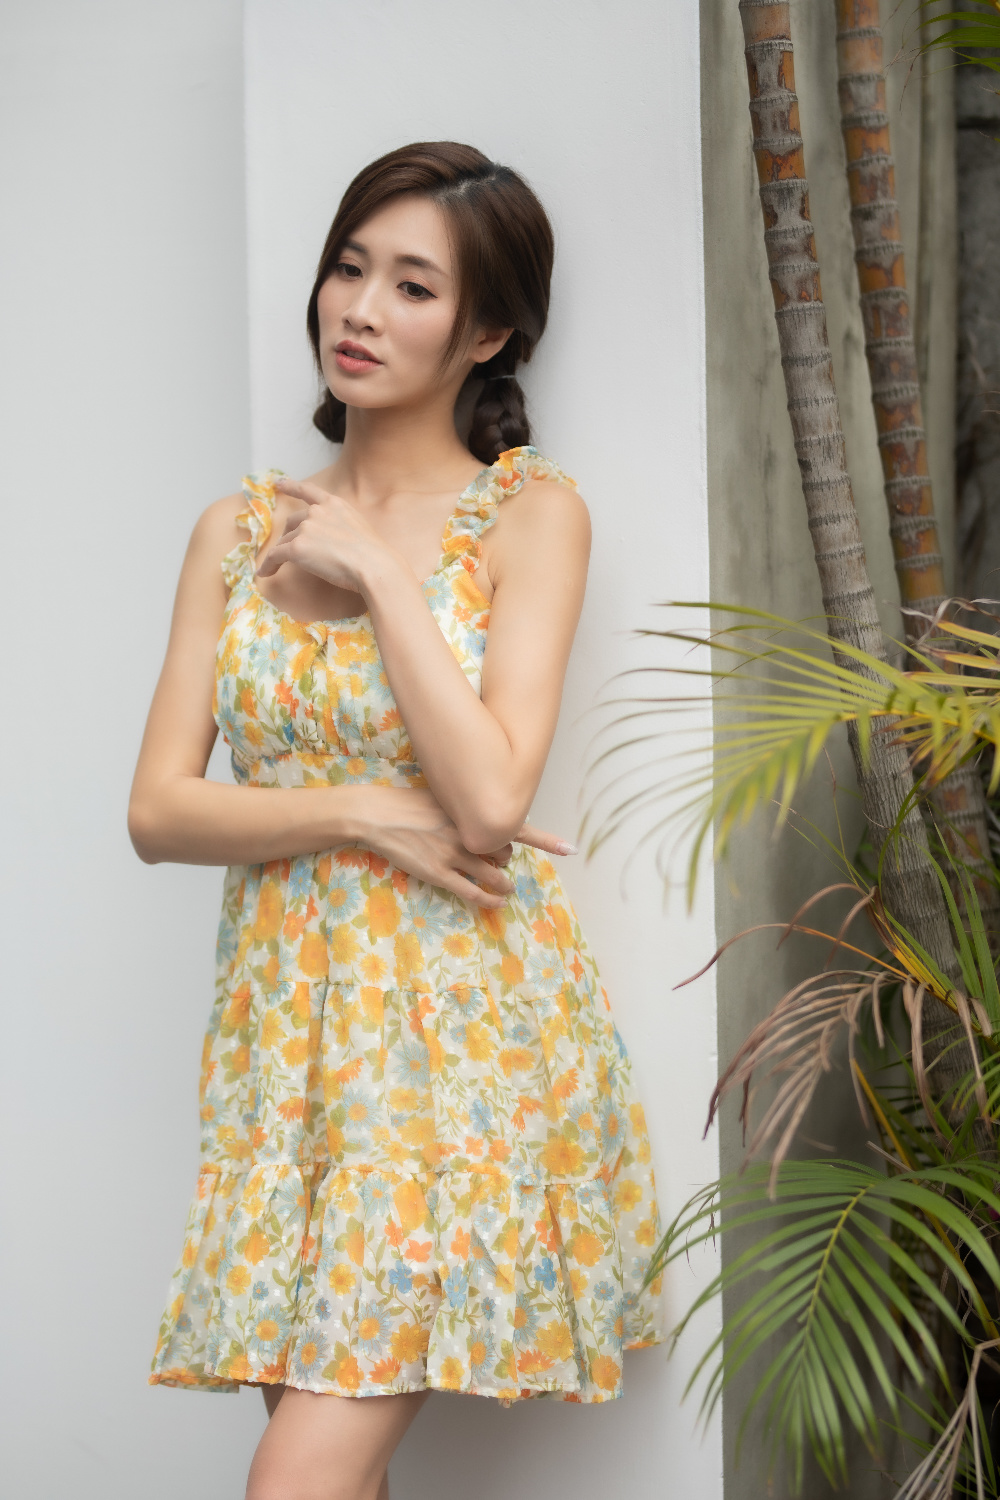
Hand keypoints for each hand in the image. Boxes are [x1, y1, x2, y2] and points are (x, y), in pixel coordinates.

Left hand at [255, 477, 389, 592]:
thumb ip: (341, 527)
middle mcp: (317, 512)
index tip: (278, 483)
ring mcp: (306, 528)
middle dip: (289, 534)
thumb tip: (333, 542)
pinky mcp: (297, 548)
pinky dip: (268, 565)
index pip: (308, 491)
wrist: (373, 565)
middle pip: (293, 522)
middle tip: (289, 547)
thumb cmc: (374, 554)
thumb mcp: (359, 528)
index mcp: (334, 505)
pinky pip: (275, 556)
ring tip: (275, 567)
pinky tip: (265, 573)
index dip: (291, 486)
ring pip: (285, 542)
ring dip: (281, 554)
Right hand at [353, 788, 574, 908]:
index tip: (570, 849)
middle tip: (498, 859)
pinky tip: (497, 903)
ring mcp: (453, 853)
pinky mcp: (438, 872)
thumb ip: (469, 807)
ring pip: (493, 875)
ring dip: (504, 883)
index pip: (518, 826)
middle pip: (505, 852)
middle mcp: (468, 832)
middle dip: (504, 857)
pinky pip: (472, 892)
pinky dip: (488, 900)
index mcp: (472, 811)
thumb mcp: (445, 795)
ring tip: (507, 887)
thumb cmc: (410, 801)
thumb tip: (489, 816)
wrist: (377, 813)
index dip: (546, 840)